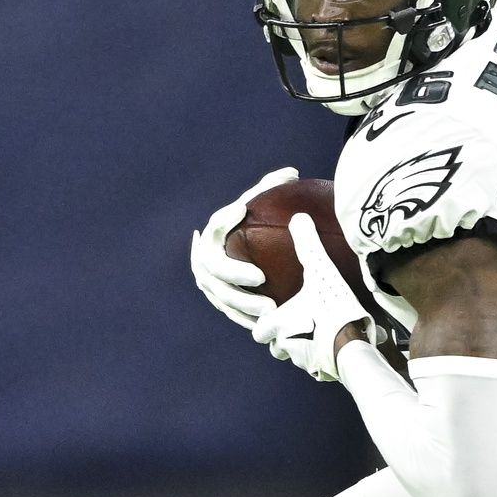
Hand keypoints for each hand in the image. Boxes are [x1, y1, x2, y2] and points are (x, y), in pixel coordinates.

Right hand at [188, 166, 297, 331]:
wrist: (239, 260)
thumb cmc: (252, 229)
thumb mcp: (259, 210)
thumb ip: (271, 189)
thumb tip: (292, 172)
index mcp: (213, 235)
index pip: (216, 226)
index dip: (226, 219)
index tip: (244, 210)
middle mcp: (204, 261)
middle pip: (216, 269)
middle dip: (235, 273)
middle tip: (260, 277)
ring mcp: (209, 285)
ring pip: (224, 297)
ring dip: (244, 303)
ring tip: (270, 308)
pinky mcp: (220, 303)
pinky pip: (233, 313)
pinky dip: (249, 319)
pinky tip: (270, 324)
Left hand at [250, 213, 377, 380]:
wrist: (352, 348)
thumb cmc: (331, 310)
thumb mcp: (319, 272)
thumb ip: (307, 246)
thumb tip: (298, 218)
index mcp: (278, 324)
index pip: (258, 329)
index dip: (264, 323)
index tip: (273, 314)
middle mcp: (286, 346)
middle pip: (277, 347)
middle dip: (284, 338)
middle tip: (299, 325)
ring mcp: (304, 362)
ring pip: (297, 357)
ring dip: (303, 348)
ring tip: (319, 335)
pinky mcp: (324, 372)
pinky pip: (318, 366)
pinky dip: (323, 357)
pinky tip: (336, 346)